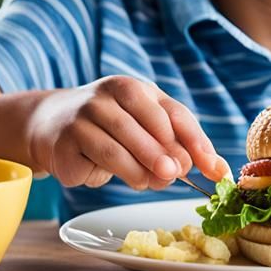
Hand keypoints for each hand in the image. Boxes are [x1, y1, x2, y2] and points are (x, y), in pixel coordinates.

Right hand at [26, 76, 230, 189]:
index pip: (173, 112)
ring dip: (143, 167)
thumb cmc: (110, 129)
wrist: (51, 125)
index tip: (214, 168)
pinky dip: (118, 173)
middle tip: (178, 173)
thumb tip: (218, 169)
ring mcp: (83, 116)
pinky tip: (129, 180)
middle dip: (168, 152)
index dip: (196, 141)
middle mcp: (108, 95)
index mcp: (134, 89)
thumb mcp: (145, 128)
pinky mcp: (65, 142)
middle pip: (148, 123)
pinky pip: (96, 160)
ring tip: (156, 181)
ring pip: (120, 144)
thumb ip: (179, 145)